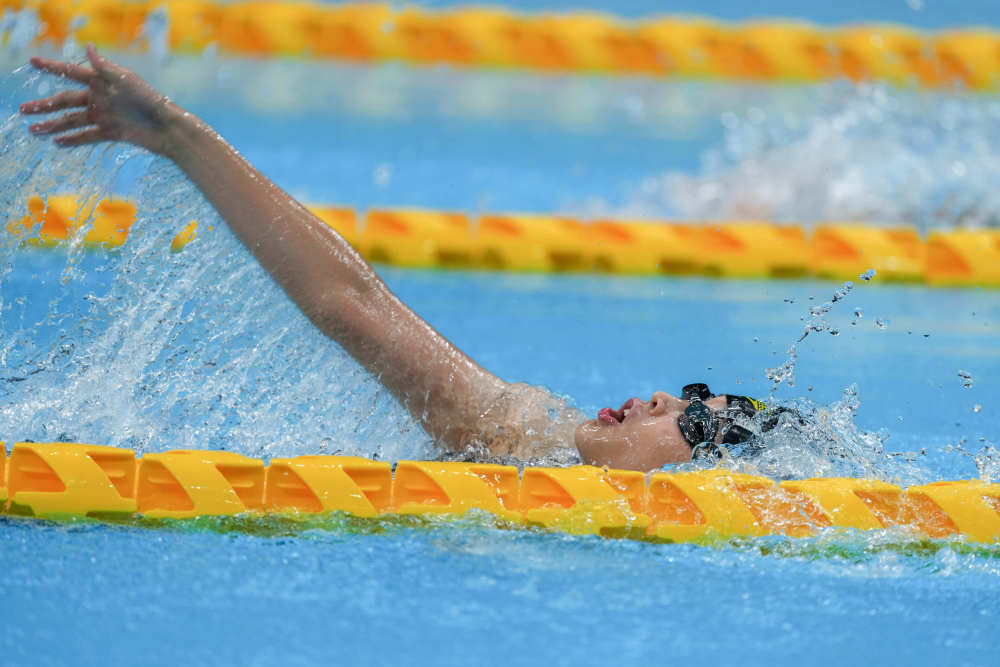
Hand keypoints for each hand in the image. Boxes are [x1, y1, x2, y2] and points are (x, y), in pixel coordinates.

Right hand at [20, 44, 176, 154]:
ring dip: (53, 125)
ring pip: (73, 120)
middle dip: (44, 105)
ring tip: (34, 130)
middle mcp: (100, 98)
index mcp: (102, 81)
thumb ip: (105, 68)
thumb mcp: (127, 81)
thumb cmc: (150, 100)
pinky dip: (73, 139)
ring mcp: (105, 116)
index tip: (33, 62)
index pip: (72, 72)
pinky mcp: (112, 132)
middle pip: (66, 101)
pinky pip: (88, 136)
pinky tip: (57, 142)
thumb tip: (88, 48)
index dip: (53, 67)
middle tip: (23, 110)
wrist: (168, 129)